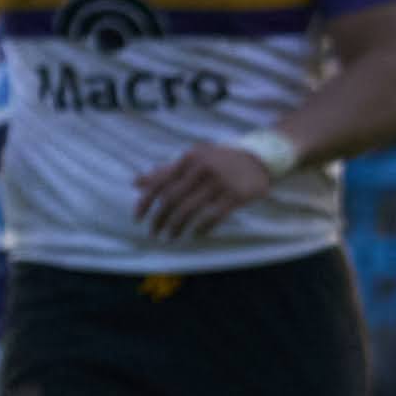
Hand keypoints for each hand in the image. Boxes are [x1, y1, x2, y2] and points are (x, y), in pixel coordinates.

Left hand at [134, 137, 279, 241]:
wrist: (260, 159)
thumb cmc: (219, 161)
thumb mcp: (193, 161)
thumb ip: (166, 172)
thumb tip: (136, 182)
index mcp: (189, 159)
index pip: (160, 183)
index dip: (146, 203)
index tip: (138, 219)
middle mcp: (203, 169)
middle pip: (173, 199)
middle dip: (160, 219)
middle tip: (154, 232)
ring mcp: (220, 182)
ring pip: (190, 210)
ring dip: (177, 226)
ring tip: (171, 236)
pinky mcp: (236, 195)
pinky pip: (213, 216)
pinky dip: (202, 228)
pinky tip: (197, 234)